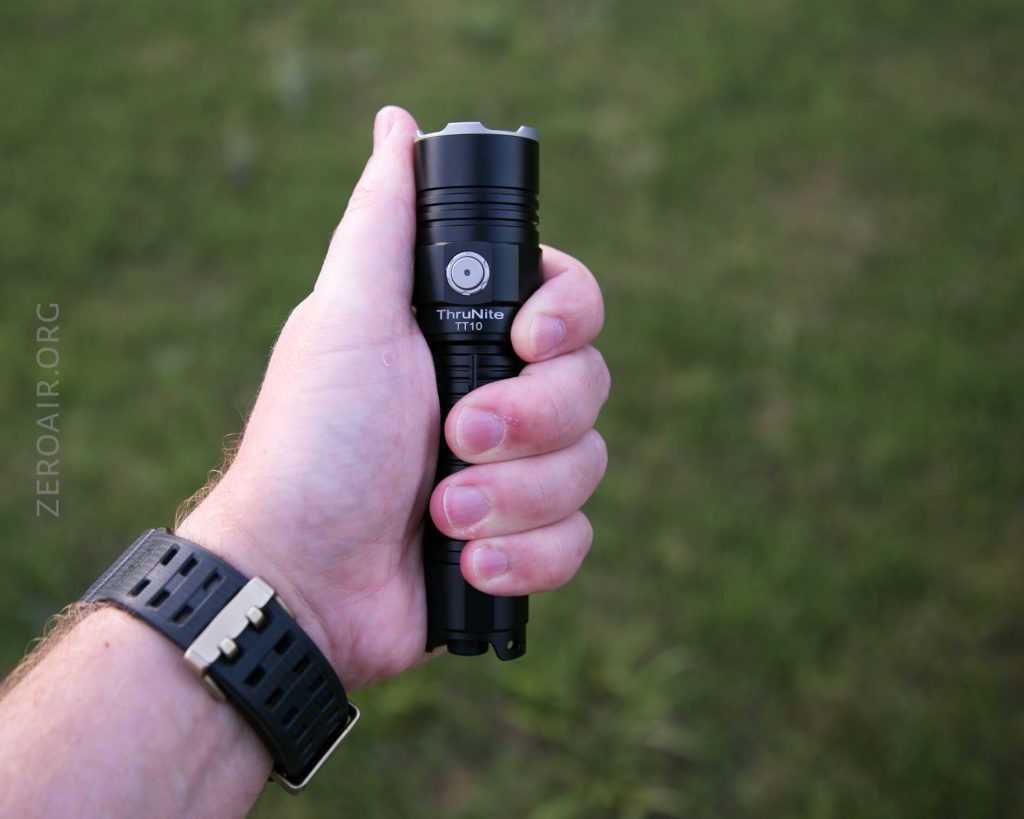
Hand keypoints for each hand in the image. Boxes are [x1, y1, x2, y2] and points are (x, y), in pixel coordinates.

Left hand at [177, 106, 609, 689]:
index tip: (525, 341)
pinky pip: (576, 540)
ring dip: (514, 497)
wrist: (299, 577)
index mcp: (468, 336)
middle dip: (529, 421)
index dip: (568, 318)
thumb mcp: (347, 318)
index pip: (570, 302)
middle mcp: (501, 396)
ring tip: (440, 515)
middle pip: (591, 384)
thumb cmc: (315, 442)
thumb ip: (383, 222)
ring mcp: (515, 473)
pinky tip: (465, 564)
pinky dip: (524, 555)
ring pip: (590, 466)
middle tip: (456, 437)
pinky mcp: (521, 541)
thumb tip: (396, 123)